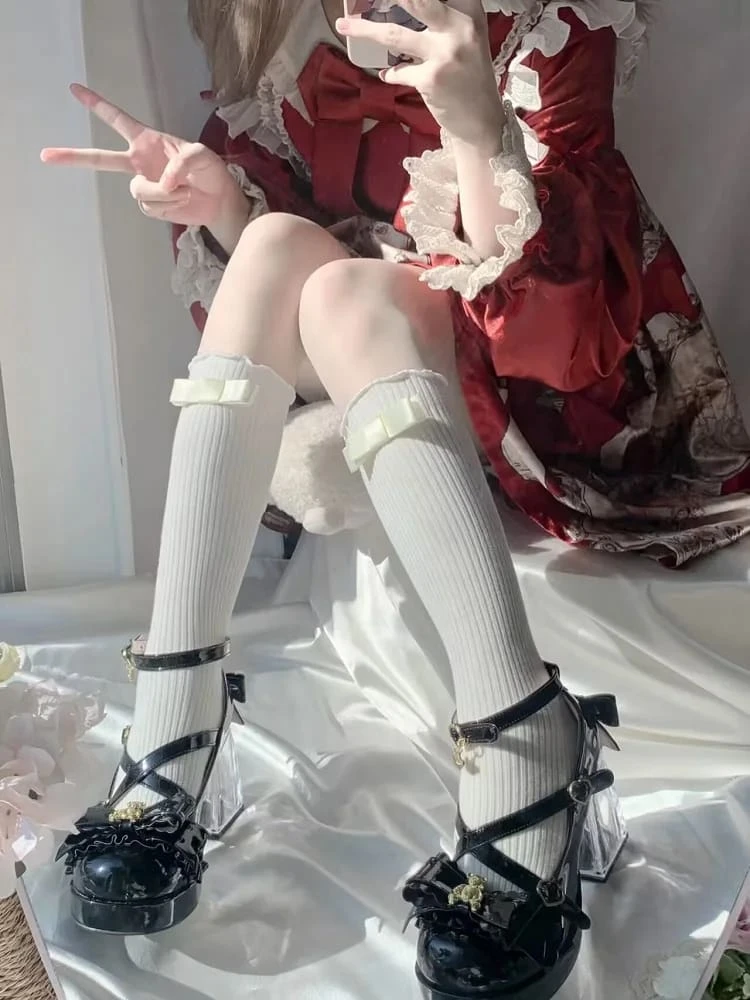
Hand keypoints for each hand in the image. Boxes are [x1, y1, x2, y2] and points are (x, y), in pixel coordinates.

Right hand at [40, 84, 241, 226]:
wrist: (219, 201)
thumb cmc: (211, 171)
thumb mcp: (201, 155)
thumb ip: (181, 162)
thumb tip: (162, 182)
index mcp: (147, 141)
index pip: (117, 120)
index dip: (97, 105)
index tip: (75, 90)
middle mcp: (140, 162)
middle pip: (100, 159)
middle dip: (73, 157)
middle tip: (46, 155)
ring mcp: (144, 184)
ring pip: (139, 191)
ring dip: (166, 194)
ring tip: (185, 190)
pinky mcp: (151, 205)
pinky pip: (151, 207)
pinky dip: (170, 206)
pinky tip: (182, 200)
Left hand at [337, 0, 504, 149]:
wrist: (482, 120)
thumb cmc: (470, 76)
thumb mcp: (466, 37)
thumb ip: (442, 17)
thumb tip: (406, 5)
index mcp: (469, 12)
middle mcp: (460, 28)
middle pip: (417, 0)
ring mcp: (445, 55)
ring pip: (395, 35)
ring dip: (365, 30)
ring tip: (344, 26)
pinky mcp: (431, 80)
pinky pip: (398, 71)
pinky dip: (390, 72)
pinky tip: (387, 73)